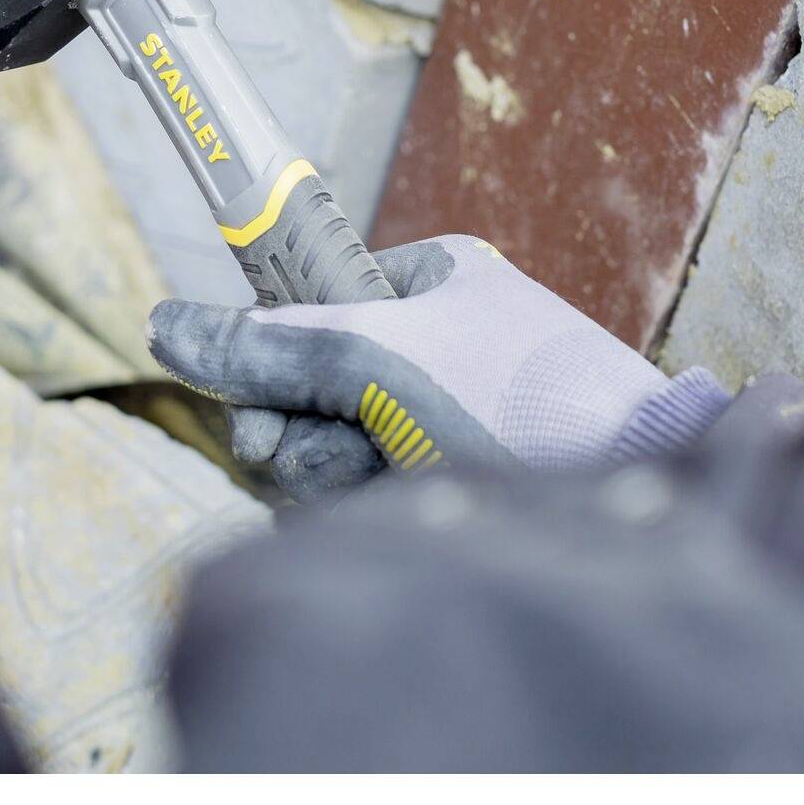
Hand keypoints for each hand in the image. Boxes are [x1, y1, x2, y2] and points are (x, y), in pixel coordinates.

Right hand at [149, 236, 685, 502]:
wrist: (641, 497)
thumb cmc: (526, 401)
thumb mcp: (385, 359)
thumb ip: (273, 344)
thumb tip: (162, 324)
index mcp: (425, 283)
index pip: (300, 309)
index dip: (268, 364)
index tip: (262, 413)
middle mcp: (430, 345)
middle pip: (302, 389)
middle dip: (301, 434)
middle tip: (320, 455)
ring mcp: (441, 418)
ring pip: (327, 453)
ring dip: (334, 479)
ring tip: (386, 484)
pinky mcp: (452, 488)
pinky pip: (363, 500)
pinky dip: (366, 514)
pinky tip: (402, 520)